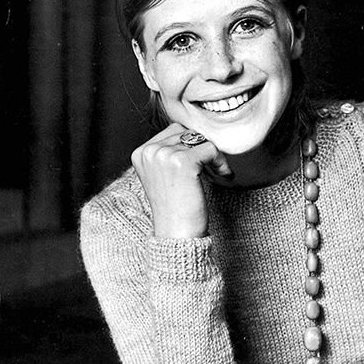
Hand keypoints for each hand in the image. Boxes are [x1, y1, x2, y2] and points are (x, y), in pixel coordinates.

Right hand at [131, 123, 232, 238]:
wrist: (176, 232)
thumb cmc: (174, 208)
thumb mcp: (162, 175)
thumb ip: (168, 154)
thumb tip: (193, 135)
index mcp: (140, 153)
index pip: (172, 131)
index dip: (191, 145)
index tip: (200, 164)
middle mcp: (149, 151)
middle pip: (186, 132)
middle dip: (201, 148)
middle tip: (211, 167)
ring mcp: (164, 155)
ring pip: (200, 140)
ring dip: (212, 155)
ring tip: (217, 172)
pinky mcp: (183, 161)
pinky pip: (210, 149)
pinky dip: (220, 161)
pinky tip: (223, 175)